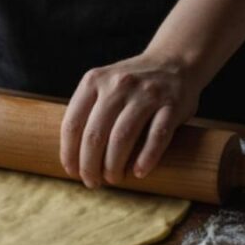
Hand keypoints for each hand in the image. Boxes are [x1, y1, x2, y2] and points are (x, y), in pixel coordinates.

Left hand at [60, 51, 201, 188]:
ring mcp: (146, 94)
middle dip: (90, 165)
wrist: (175, 62)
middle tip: (92, 182)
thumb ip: (89, 111)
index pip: (72, 123)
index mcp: (94, 81)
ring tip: (114, 179)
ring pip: (122, 137)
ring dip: (114, 165)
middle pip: (95, 134)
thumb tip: (74, 156)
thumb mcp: (105, 86)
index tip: (72, 172)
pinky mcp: (172, 105)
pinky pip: (157, 136)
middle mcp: (118, 85)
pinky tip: (139, 173)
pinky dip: (146, 158)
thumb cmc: (134, 86)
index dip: (69, 153)